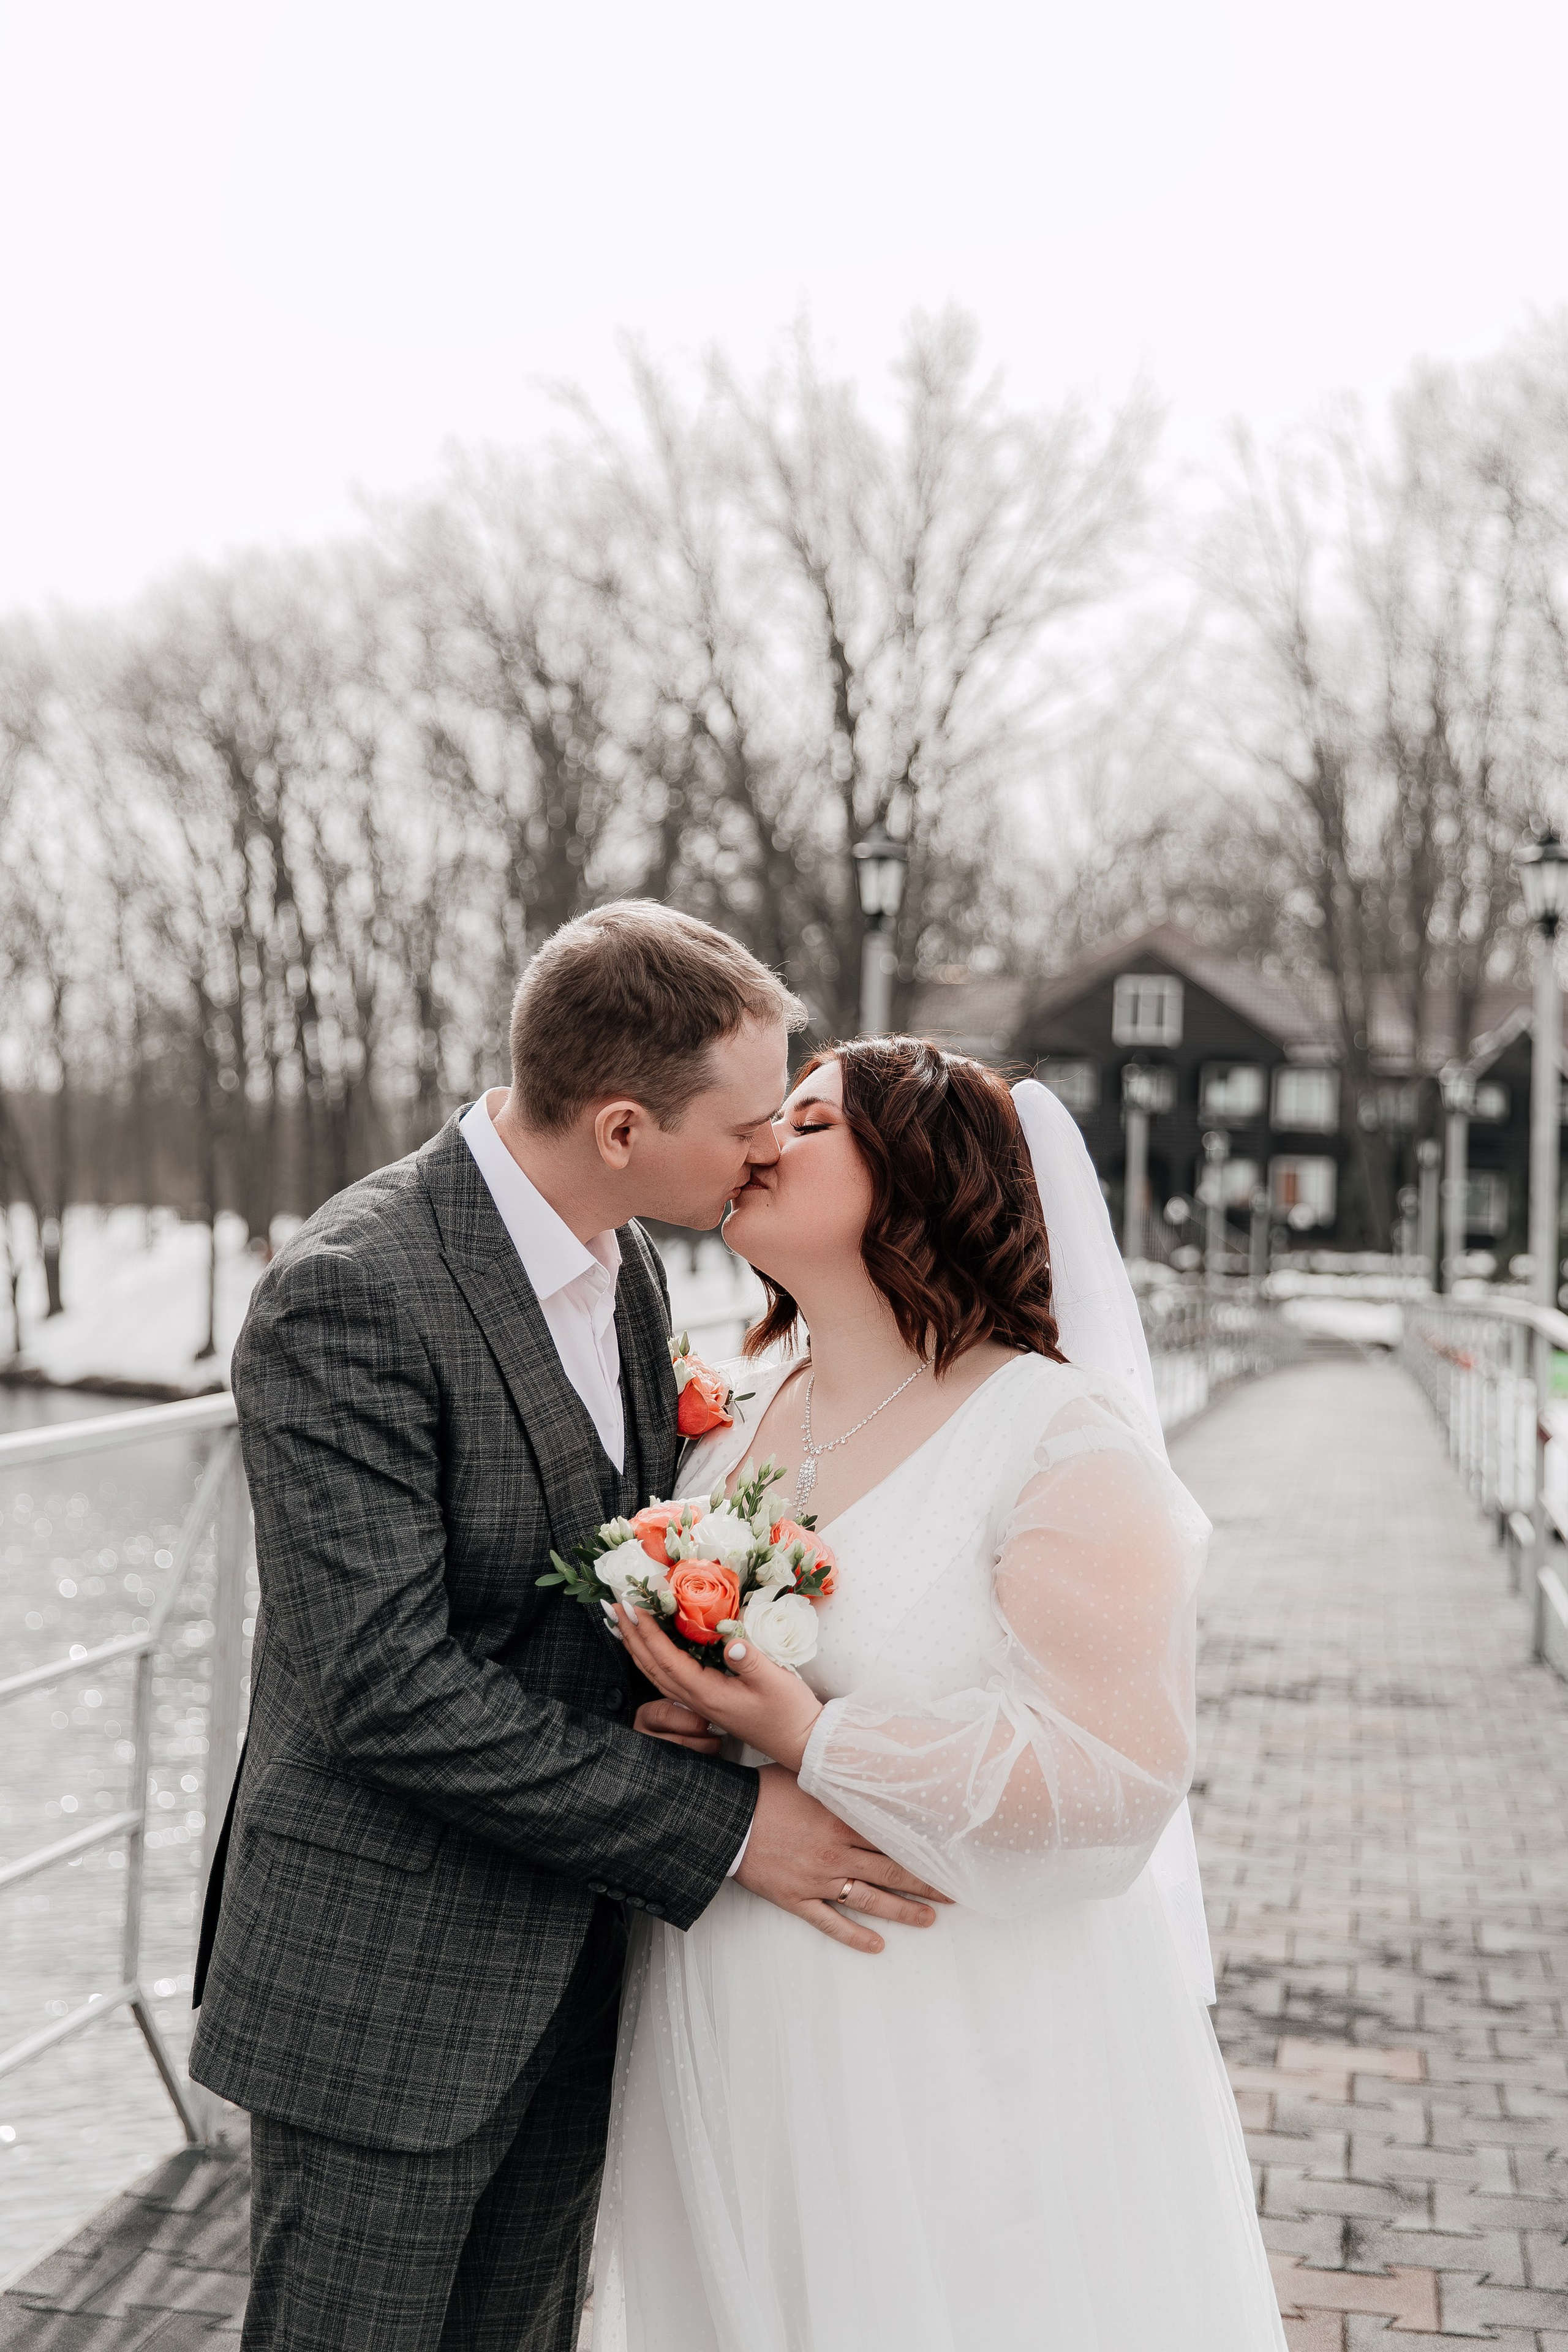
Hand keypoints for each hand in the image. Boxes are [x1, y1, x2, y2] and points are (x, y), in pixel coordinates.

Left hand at [617, 1601, 822, 1771]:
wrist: (801, 1743)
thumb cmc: (790, 1712)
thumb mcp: (775, 1681)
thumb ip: (750, 1660)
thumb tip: (729, 1639)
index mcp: (707, 1694)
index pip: (666, 1658)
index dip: (646, 1631)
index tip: (631, 1604)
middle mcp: (696, 1700)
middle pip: (652, 1666)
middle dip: (631, 1635)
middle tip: (613, 1606)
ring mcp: (700, 1704)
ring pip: (657, 1674)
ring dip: (637, 1647)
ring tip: (623, 1623)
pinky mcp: (708, 1702)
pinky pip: (671, 1678)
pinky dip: (655, 1659)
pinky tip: (653, 1647)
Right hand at [738, 1765, 949, 1953]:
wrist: (727, 1819)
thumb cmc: (765, 1792)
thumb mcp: (807, 1776)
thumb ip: (839, 1781)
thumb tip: (867, 1769)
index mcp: (841, 1821)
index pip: (892, 1838)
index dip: (922, 1849)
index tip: (948, 1856)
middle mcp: (836, 1854)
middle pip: (891, 1871)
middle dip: (925, 1884)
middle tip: (953, 1893)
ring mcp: (818, 1880)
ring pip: (870, 1900)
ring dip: (902, 1911)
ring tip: (928, 1920)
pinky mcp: (797, 1899)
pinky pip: (831, 1923)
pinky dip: (855, 1936)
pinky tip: (877, 1946)